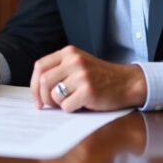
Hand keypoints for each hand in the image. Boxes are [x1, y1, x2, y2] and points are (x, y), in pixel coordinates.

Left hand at [30, 45, 146, 111]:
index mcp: (69, 53)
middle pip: (43, 82)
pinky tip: (82, 104)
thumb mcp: (79, 64)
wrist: (127, 82)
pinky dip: (71, 109)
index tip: (37, 99)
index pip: (40, 67)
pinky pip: (67, 106)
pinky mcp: (88, 91)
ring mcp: (81, 75)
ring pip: (54, 95)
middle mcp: (74, 61)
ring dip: (60, 104)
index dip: (34, 85)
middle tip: (51, 106)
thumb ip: (60, 70)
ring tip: (72, 102)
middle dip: (44, 98)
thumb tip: (37, 90)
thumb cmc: (101, 77)